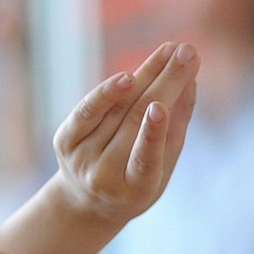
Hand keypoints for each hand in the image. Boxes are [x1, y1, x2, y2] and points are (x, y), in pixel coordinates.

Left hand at [49, 41, 197, 225]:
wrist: (88, 202)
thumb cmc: (138, 180)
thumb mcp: (164, 164)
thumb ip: (177, 126)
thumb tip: (190, 80)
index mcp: (135, 190)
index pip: (143, 160)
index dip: (152, 134)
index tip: (161, 106)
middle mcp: (103, 175)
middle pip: (133, 121)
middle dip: (164, 83)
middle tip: (188, 53)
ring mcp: (80, 159)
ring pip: (116, 109)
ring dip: (146, 75)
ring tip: (170, 51)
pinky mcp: (64, 142)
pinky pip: (88, 110)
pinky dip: (107, 91)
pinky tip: (129, 76)